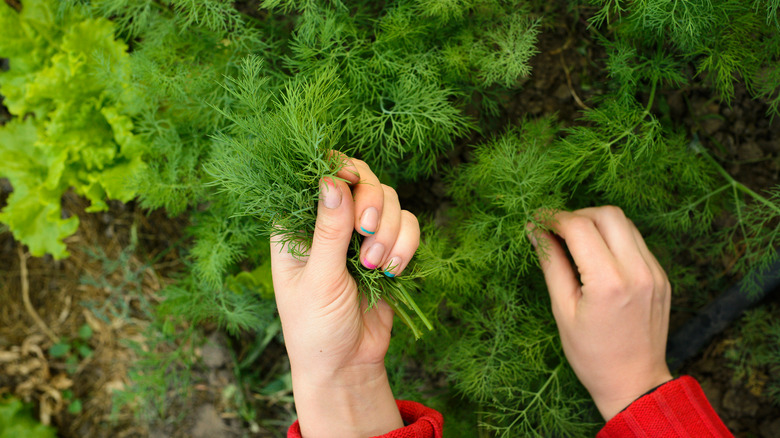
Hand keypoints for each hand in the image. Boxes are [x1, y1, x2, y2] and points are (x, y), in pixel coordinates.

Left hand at [270, 157, 419, 437]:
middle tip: (366, 232)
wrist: (347, 365)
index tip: (351, 180)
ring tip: (375, 267)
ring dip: (389, 230)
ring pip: (388, 199)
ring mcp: (359, 234)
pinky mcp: (387, 248)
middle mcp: (328, 222)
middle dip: (370, 203)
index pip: (315, 176)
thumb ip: (328, 230)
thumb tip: (331, 181)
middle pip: (359, 178)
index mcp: (296, 226)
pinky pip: (407, 225)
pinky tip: (392, 271)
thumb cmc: (316, 327)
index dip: (336, 169)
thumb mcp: (319, 279)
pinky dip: (405, 244)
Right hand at [529, 206, 672, 420]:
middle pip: (607, 215)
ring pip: (625, 223)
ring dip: (597, 223)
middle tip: (556, 230)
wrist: (635, 383)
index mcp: (609, 283)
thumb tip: (535, 232)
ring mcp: (654, 273)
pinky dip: (614, 239)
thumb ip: (551, 264)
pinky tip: (597, 256)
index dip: (553, 218)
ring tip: (575, 241)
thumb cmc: (592, 355)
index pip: (579, 227)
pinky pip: (636, 242)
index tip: (537, 221)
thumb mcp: (563, 310)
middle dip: (577, 215)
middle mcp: (637, 271)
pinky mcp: (661, 277)